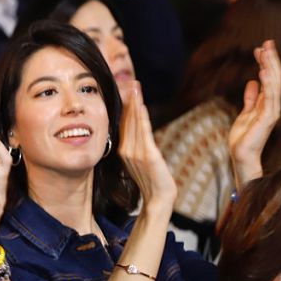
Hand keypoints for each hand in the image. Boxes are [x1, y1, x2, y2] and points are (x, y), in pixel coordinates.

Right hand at [118, 81, 175, 212]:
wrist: (158, 199)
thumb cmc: (152, 182)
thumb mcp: (139, 162)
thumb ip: (136, 147)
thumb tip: (137, 134)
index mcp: (123, 150)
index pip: (123, 124)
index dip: (125, 106)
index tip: (125, 90)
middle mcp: (126, 149)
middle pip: (127, 120)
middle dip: (129, 100)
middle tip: (130, 81)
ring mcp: (135, 152)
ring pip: (134, 122)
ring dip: (135, 103)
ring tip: (135, 87)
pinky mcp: (148, 155)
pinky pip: (144, 131)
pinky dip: (141, 117)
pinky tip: (141, 105)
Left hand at [229, 40, 280, 188]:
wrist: (241, 155)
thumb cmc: (243, 136)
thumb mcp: (245, 113)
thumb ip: (250, 98)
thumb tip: (252, 82)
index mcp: (267, 102)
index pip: (269, 78)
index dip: (266, 62)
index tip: (261, 47)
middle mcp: (272, 105)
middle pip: (274, 77)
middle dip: (270, 59)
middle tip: (267, 42)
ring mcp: (271, 111)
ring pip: (274, 84)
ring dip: (270, 67)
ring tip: (265, 52)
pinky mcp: (267, 118)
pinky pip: (269, 98)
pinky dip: (267, 85)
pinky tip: (262, 72)